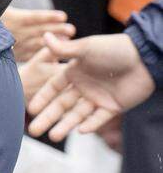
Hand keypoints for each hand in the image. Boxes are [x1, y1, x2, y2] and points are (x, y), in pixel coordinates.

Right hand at [1, 7, 75, 62]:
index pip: (33, 18)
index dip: (48, 17)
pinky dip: (43, 51)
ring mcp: (16, 43)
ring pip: (38, 40)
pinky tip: (55, 51)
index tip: (62, 15)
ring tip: (68, 37)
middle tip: (72, 29)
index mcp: (11, 18)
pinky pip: (31, 53)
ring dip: (54, 38)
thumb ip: (8, 4)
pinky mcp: (14, 52)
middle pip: (39, 30)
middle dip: (56, 29)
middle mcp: (15, 31)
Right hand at [26, 31, 155, 141]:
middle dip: (48, 118)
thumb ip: (64, 49)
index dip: (42, 99)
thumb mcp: (86, 48)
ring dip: (65, 125)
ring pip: (77, 115)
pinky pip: (99, 118)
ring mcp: (97, 98)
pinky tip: (79, 131)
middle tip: (34, 131)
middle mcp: (83, 87)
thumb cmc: (113, 48)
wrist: (143, 58)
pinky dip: (90, 125)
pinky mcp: (113, 107)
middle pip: (61, 105)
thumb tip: (44, 36)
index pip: (53, 88)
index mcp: (74, 72)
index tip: (30, 109)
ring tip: (53, 137)